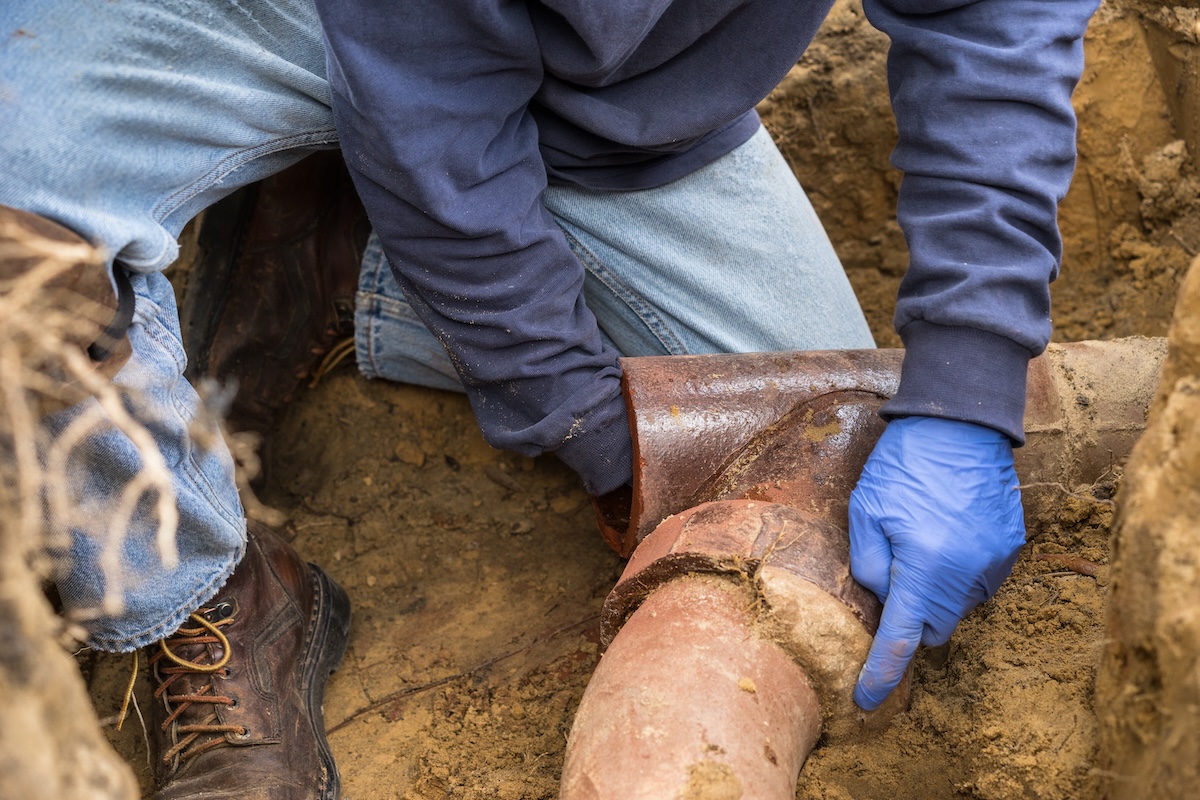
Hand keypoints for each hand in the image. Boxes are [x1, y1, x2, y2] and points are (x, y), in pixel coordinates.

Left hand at [849, 415, 1024, 709]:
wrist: (961, 422)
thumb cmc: (904, 462)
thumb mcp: (865, 509)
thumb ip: (868, 564)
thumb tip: (881, 599)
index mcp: (923, 567)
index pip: (900, 639)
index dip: (881, 675)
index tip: (867, 700)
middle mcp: (964, 573)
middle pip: (932, 627)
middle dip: (909, 617)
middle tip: (893, 575)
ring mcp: (993, 562)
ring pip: (956, 605)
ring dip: (935, 592)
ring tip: (921, 541)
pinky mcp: (1010, 548)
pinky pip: (979, 580)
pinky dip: (959, 572)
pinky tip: (946, 533)